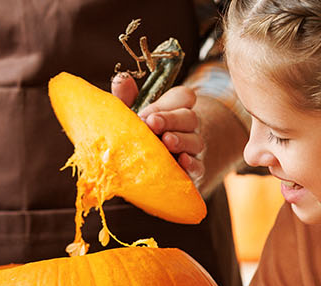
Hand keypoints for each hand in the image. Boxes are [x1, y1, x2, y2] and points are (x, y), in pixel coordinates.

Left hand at [111, 73, 205, 187]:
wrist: (147, 169)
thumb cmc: (140, 135)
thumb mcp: (131, 115)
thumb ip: (127, 98)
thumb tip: (121, 79)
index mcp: (174, 110)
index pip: (184, 96)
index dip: (168, 102)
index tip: (147, 113)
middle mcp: (186, 128)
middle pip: (190, 117)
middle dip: (171, 119)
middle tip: (152, 124)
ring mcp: (191, 149)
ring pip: (196, 141)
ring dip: (181, 140)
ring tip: (166, 142)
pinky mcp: (192, 171)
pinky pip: (199, 167)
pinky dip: (192, 164)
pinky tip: (181, 162)